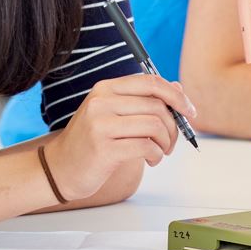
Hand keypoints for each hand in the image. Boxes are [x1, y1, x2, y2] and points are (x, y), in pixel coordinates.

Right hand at [43, 74, 195, 200]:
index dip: (176, 96)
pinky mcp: (104, 148)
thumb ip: (143, 101)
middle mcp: (101, 101)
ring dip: (166, 143)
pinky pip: (146, 147)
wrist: (61, 167)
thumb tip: (177, 88)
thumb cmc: (91, 142)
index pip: (150, 82)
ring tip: (159, 152)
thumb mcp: (113, 114)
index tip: (190, 111)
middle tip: (170, 143)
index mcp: (105, 89)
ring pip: (155, 126)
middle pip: (157, 106)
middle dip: (174, 127)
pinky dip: (156, 156)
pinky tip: (150, 160)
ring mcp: (101, 124)